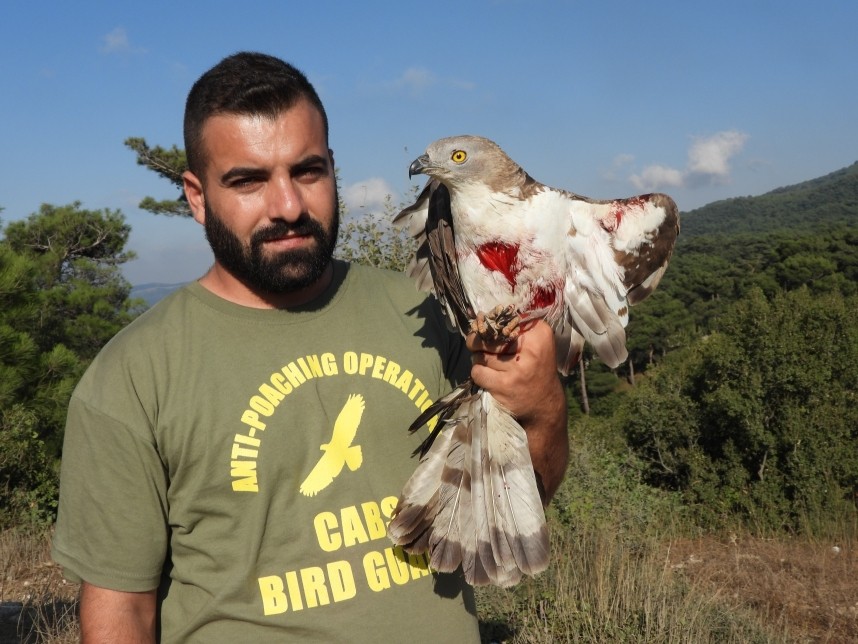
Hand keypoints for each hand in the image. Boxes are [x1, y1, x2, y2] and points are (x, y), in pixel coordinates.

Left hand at [467, 319, 568, 501]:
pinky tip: (489, 378)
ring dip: (479, 360)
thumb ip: (513, 329)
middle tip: (478, 345)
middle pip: (489, 336)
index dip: (490, 323)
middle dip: (479, 341)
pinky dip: (478, 375)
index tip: (487, 327)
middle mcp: (531, 349)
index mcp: (539, 333)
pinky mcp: (504, 385)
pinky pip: (477, 372)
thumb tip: (479, 317)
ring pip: (480, 354)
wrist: (544, 406)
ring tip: (491, 366)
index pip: (504, 318)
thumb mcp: (535, 345)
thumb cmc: (535, 370)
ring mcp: (517, 368)